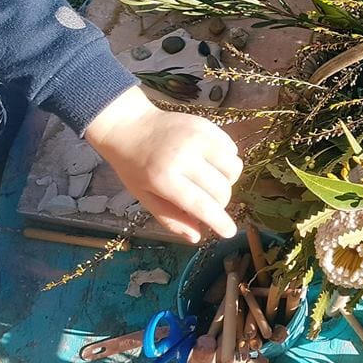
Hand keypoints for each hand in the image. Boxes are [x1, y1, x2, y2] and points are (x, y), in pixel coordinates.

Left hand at [85, 87, 242, 241]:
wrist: (129, 126)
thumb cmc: (133, 166)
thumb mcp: (144, 196)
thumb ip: (170, 218)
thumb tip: (196, 237)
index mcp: (164, 178)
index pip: (201, 204)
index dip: (219, 221)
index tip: (230, 232)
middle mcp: (183, 156)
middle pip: (221, 189)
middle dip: (220, 202)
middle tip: (208, 202)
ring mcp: (198, 138)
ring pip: (234, 168)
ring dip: (228, 181)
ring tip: (212, 181)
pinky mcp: (206, 125)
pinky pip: (232, 149)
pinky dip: (227, 161)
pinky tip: (213, 162)